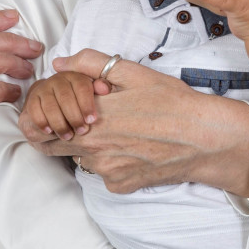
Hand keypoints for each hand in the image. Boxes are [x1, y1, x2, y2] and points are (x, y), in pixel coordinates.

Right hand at [23, 69, 102, 140]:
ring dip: (59, 123)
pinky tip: (49, 131)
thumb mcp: (96, 92)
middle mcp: (59, 79)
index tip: (91, 120)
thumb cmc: (81, 100)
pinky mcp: (32, 98)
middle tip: (81, 131)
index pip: (81, 87)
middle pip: (65, 97)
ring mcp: (44, 88)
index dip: (86, 104)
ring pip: (50, 105)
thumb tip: (104, 88)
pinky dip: (42, 122)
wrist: (57, 100)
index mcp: (76, 76)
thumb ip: (102, 87)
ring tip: (67, 136)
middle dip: (74, 117)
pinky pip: (34, 109)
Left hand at [35, 48, 248, 195]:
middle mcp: (92, 149)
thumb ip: (91, 63)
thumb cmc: (173, 102)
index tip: (50, 110)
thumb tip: (60, 63)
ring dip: (92, 145)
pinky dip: (113, 161)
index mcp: (90, 117)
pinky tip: (135, 147)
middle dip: (64, 130)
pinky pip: (105, 174)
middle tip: (87, 118)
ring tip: (122, 130)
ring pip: (84, 158)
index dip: (43, 117)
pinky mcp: (120, 186)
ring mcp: (106, 171)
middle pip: (56, 145)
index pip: (43, 125)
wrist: (206, 139)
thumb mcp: (134, 72)